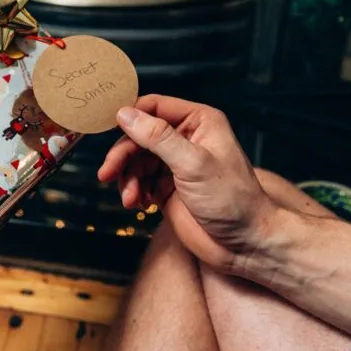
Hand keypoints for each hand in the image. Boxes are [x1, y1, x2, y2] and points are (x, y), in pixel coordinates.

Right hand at [98, 95, 277, 273]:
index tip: (106, 127)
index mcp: (199, 122)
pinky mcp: (167, 188)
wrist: (244, 244)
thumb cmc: (233, 200)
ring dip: (127, 177)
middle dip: (122, 155)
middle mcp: (185, 139)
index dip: (129, 115)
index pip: (154, 106)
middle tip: (107, 173)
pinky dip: (133, 191)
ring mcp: (175, 164)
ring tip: (130, 198)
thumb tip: (126, 114)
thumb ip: (158, 137)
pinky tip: (137, 204)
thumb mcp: (193, 164)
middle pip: (138, 135)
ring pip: (135, 160)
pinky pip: (139, 181)